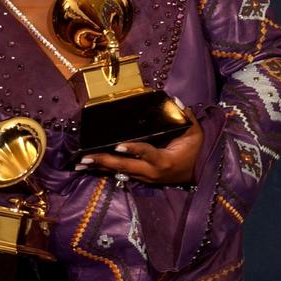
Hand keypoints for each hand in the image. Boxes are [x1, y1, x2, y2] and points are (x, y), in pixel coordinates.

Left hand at [75, 109, 202, 184]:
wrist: (199, 173)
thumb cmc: (195, 151)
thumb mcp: (195, 133)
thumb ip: (186, 117)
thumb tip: (175, 101)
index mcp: (164, 159)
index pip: (146, 152)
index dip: (133, 149)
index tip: (118, 145)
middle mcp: (152, 171)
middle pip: (125, 166)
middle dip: (104, 161)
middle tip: (85, 158)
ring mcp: (146, 177)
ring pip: (120, 171)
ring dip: (100, 167)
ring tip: (82, 163)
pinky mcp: (142, 179)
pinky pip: (122, 174)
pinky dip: (107, 170)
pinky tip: (93, 167)